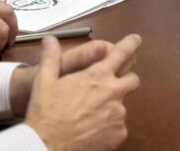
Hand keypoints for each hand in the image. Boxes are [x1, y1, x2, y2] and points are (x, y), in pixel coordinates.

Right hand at [25, 34, 141, 150]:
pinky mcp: (119, 134)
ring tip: (91, 114)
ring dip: (112, 106)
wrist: (45, 147)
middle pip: (133, 79)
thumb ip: (50, 58)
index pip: (123, 52)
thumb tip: (49, 39)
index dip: (131, 44)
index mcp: (98, 76)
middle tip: (108, 87)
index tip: (136, 40)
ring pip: (123, 105)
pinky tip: (93, 129)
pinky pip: (119, 127)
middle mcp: (113, 92)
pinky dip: (109, 127)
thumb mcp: (43, 82)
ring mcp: (118, 115)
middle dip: (125, 80)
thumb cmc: (45, 114)